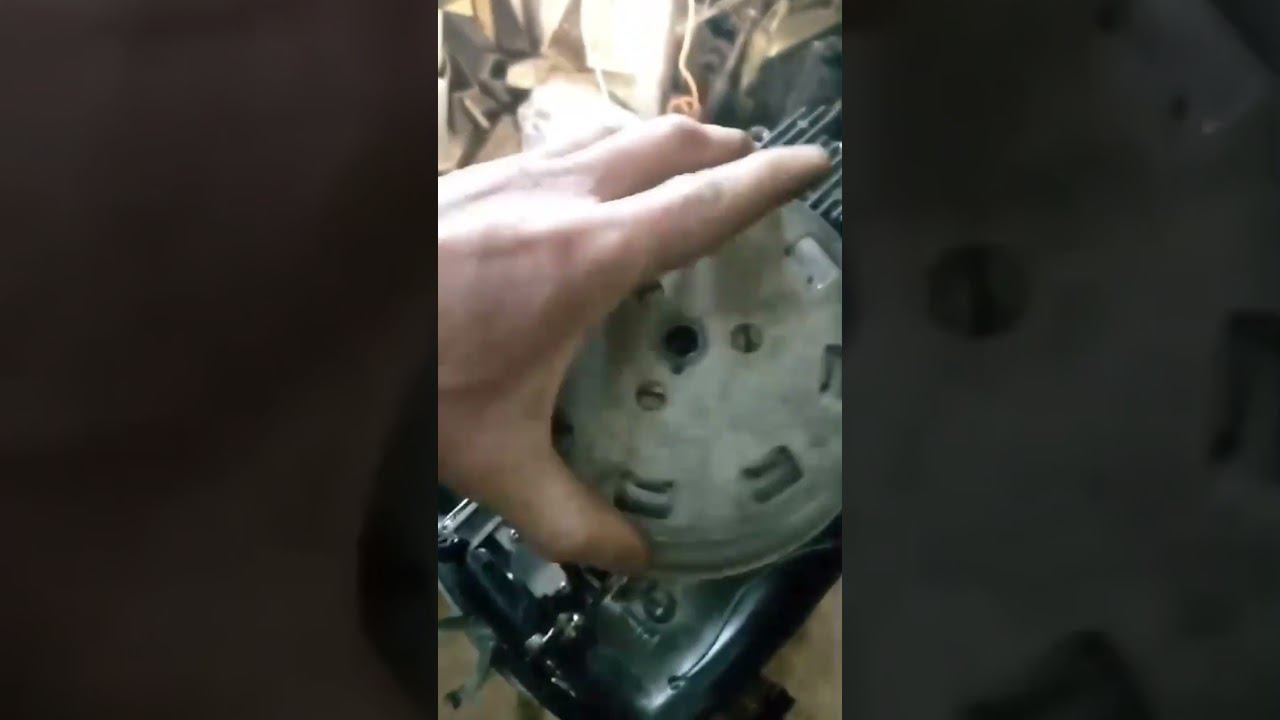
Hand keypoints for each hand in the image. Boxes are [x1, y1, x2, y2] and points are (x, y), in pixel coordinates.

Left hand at [438, 115, 830, 573]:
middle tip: (760, 164)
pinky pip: (572, 144)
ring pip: (617, 133)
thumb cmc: (416, 380)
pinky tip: (596, 181)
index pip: (704, 204)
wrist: (314, 308)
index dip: (767, 180)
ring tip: (697, 161)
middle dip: (726, 148)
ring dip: (669, 141)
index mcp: (591, 256)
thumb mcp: (496, 461)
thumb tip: (636, 560)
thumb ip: (570, 517)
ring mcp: (518, 174)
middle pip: (670, 146)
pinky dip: (613, 148)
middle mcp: (565, 197)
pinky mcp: (480, 174)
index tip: (813, 162)